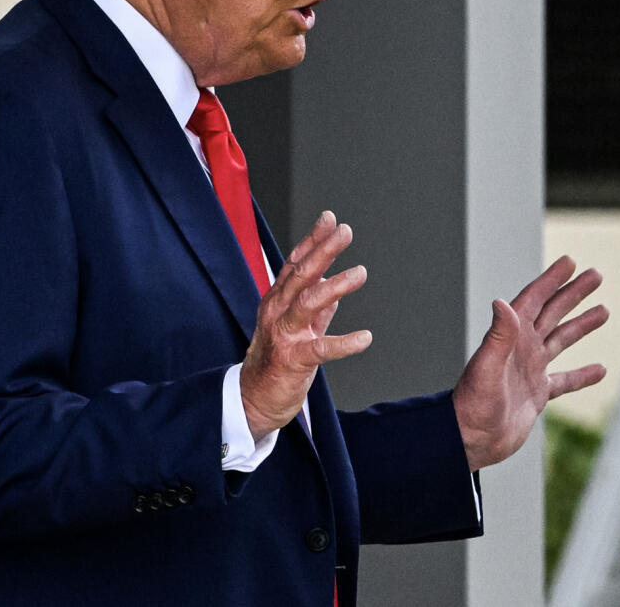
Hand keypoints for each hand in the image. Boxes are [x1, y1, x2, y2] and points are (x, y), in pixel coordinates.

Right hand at [239, 211, 371, 439]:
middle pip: (300, 275)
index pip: (295, 263)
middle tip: (344, 232)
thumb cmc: (276, 360)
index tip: (330, 220)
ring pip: (307, 303)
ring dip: (333, 286)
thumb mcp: (296, 327)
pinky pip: (320, 349)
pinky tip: (365, 338)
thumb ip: (315, 307)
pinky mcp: (293, 360)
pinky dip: (343, 343)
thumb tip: (333, 285)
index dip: (312, 240)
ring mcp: (283, 335)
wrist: (255, 398)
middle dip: (323, 251)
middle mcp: (276, 312)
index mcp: (277, 301)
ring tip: (360, 273)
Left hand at [452, 256, 607, 469]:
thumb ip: (498, 336)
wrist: (470, 439)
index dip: (552, 279)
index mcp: (510, 337)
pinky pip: (565, 381)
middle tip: (596, 275)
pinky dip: (583, 375)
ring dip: (581, 325)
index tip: (571, 261)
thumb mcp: (486, 367)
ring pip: (561, 340)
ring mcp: (530, 370)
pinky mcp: (537, 394)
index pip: (534, 299)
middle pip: (553, 313)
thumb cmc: (473, 403)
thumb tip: (502, 302)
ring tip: (603, 310)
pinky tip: (600, 369)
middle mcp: (521, 349)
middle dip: (573, 293)